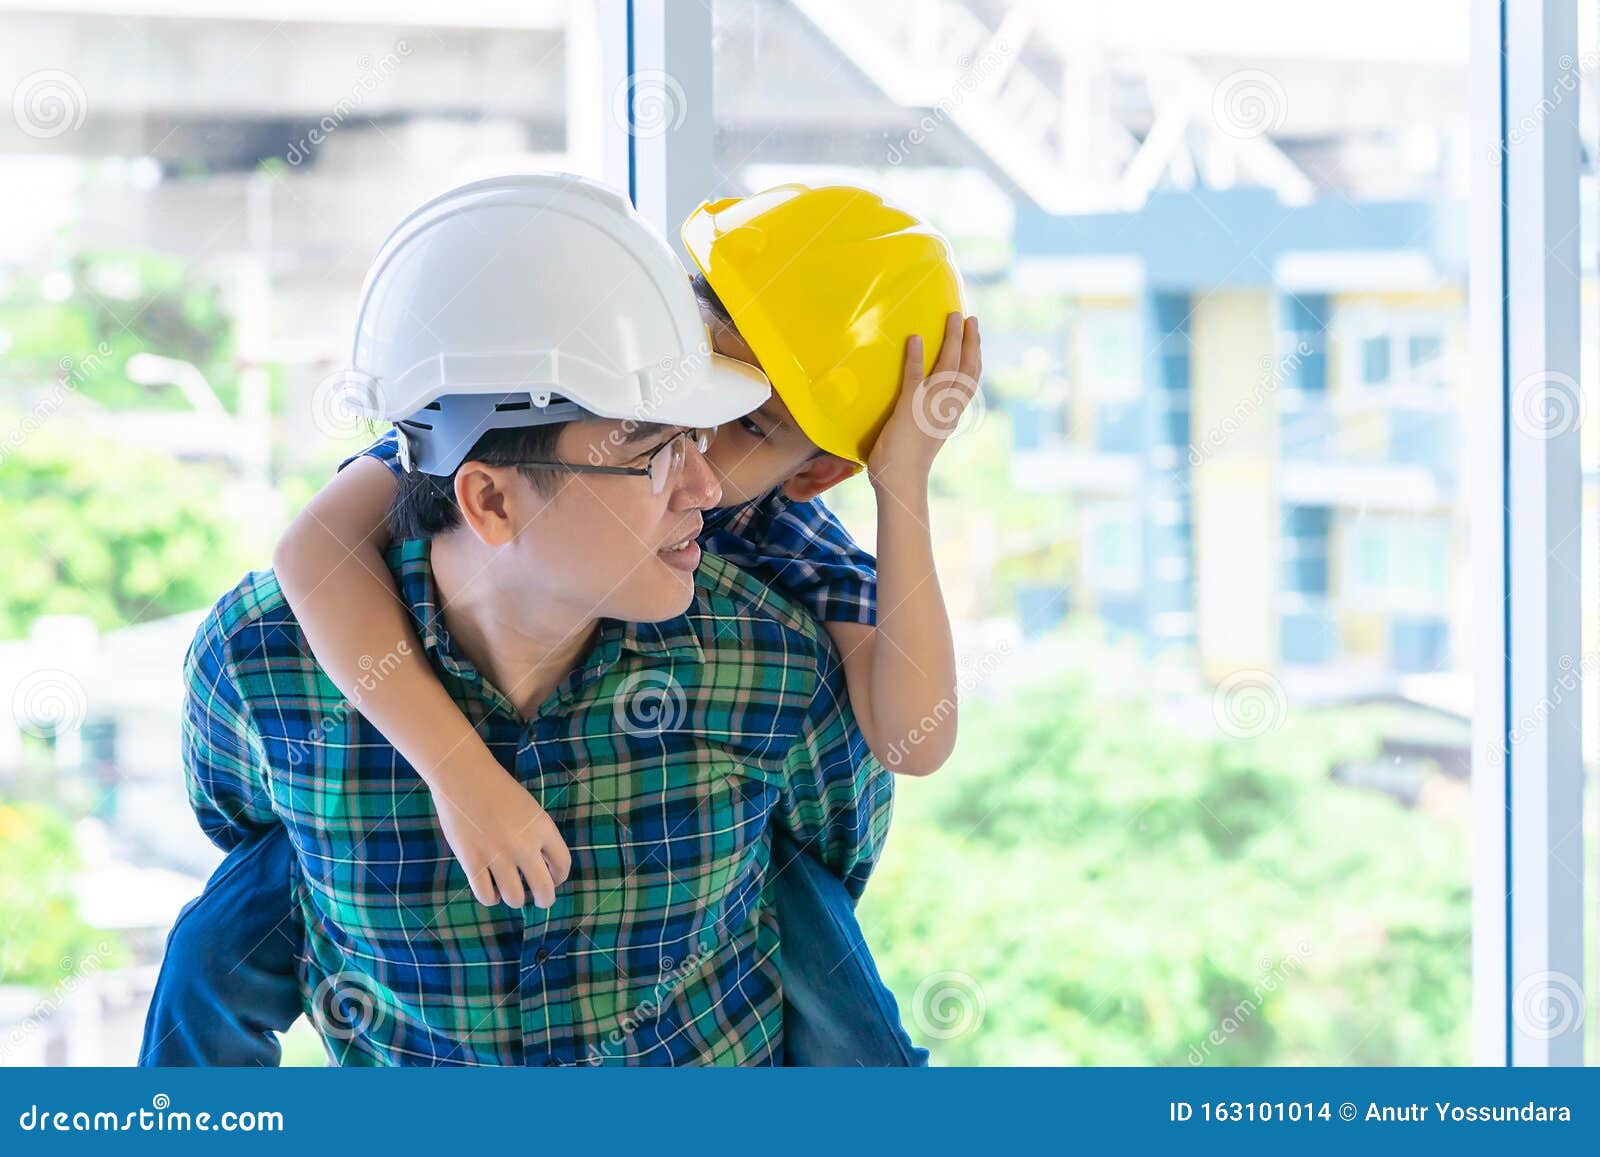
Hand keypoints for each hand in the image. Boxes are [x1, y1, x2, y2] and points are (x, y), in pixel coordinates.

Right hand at [429, 755, 571, 907]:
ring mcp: (498, 855)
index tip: (553, 880)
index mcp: (544, 828)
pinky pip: (486, 896)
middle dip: (545, 899)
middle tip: (539, 900)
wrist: (464, 776)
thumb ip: (537, 837)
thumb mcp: (530, 810)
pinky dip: (490, 897)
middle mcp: (525, 845)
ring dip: (515, 898)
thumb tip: (541, 868)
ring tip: (510, 890)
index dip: (559, 878)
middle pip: (544, 890)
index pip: (563, 865)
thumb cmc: (497, 790)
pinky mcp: (472, 861)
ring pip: (515, 898)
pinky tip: (490, 889)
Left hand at [866, 311, 981, 492]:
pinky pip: (914, 378)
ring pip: (947, 367)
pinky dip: (915, 357)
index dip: (974, 357)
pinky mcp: (909, 409)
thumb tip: (918, 413)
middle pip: (966, 368)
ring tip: (952, 317)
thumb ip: (925, 421)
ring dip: (951, 340)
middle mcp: (946, 409)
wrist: (901, 484)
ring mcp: (929, 408)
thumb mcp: (922, 438)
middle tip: (970, 317)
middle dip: (970, 340)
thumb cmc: (904, 467)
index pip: (969, 381)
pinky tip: (915, 338)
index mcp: (951, 416)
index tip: (976, 337)